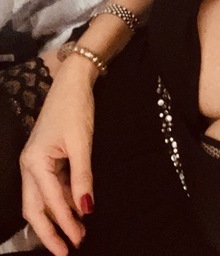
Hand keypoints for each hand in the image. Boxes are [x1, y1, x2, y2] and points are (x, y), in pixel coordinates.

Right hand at [20, 57, 98, 255]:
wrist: (73, 83)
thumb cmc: (76, 109)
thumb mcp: (82, 143)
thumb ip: (83, 177)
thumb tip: (86, 209)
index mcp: (34, 163)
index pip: (51, 202)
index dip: (65, 224)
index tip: (78, 241)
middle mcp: (29, 166)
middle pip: (36, 208)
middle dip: (51, 231)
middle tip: (69, 249)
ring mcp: (35, 162)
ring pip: (41, 199)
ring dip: (57, 216)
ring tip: (76, 233)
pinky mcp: (45, 157)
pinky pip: (49, 185)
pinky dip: (60, 200)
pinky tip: (74, 208)